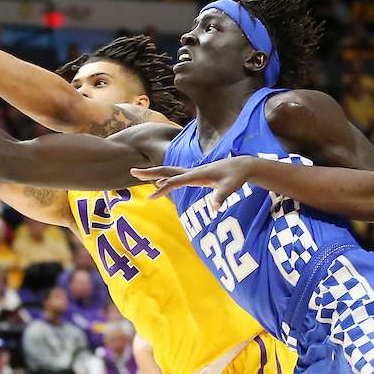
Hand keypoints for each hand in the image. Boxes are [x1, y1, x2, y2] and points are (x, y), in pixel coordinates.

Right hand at [132, 156, 261, 207]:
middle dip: (149, 172)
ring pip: (169, 172)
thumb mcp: (231, 187)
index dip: (163, 189)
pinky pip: (176, 176)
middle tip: (131, 172)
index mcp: (197, 174)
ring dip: (153, 174)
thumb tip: (215, 208)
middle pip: (166, 171)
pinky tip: (160, 184)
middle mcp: (192, 171)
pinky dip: (164, 178)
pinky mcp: (196, 175)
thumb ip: (221, 196)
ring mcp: (193, 172)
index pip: (175, 182)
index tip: (150, 197)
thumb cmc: (236, 177)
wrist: (242, 166)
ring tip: (137, 175)